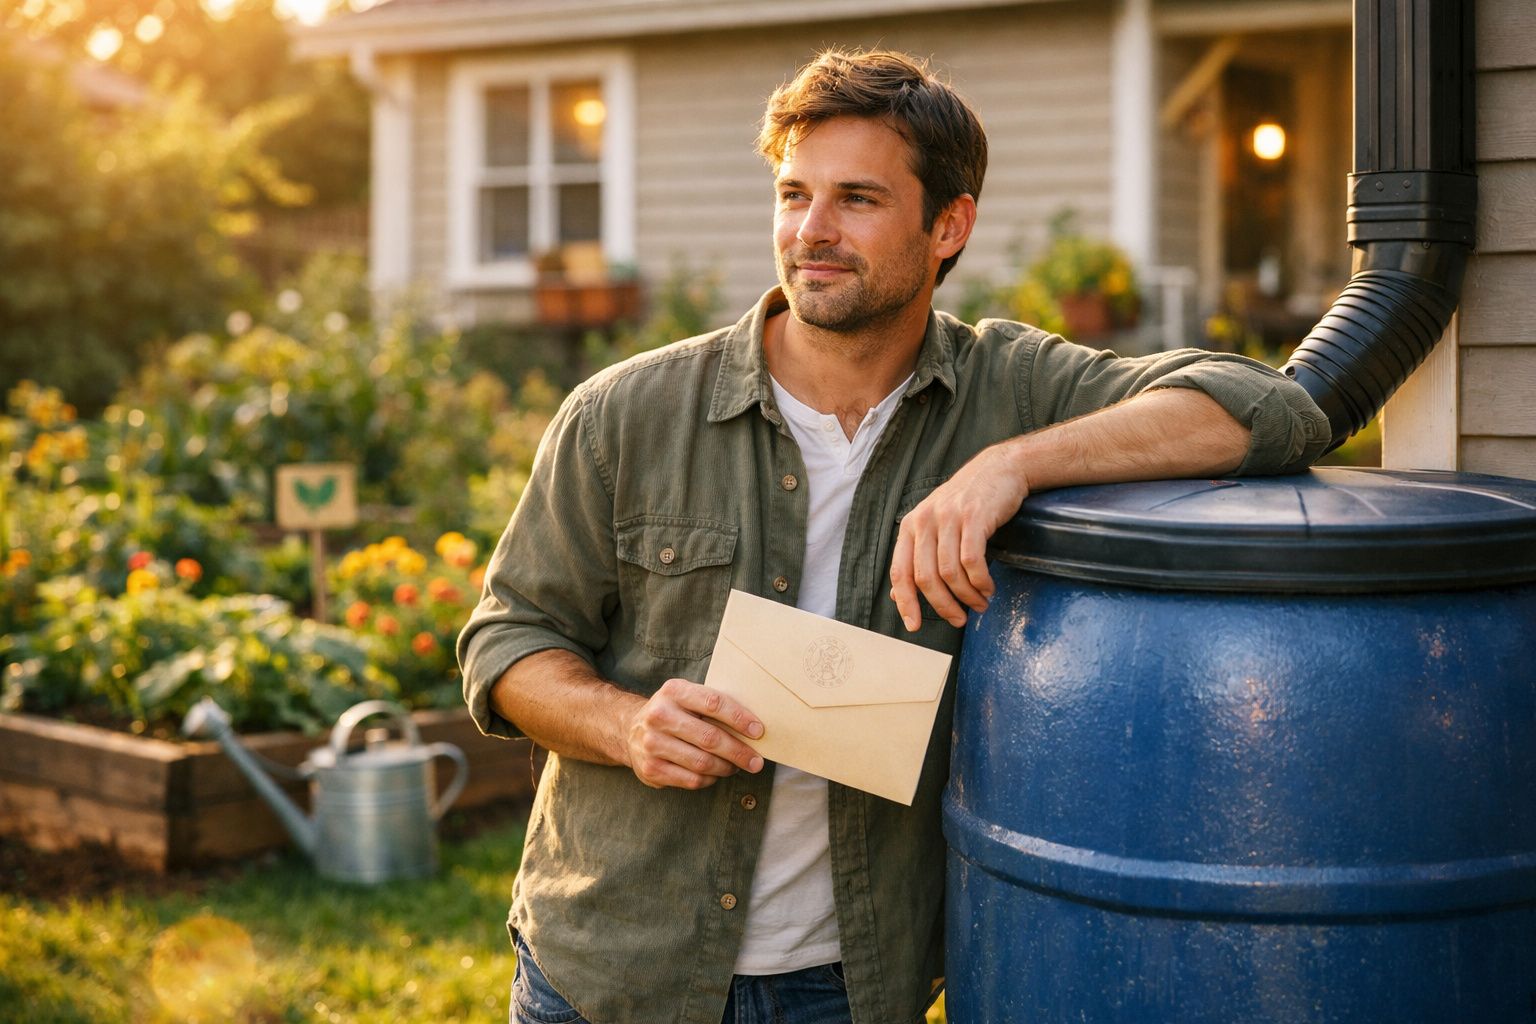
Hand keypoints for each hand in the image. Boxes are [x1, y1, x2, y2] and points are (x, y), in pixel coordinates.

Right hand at [622, 678, 764, 788]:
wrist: (630, 730)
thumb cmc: (672, 713)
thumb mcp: (686, 697)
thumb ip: (713, 705)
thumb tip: (753, 727)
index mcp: (673, 692)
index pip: (713, 703)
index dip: (739, 718)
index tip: (758, 731)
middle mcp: (659, 716)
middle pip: (710, 738)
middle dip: (739, 752)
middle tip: (756, 761)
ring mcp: (652, 744)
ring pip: (702, 763)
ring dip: (726, 767)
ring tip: (736, 767)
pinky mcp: (651, 769)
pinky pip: (691, 779)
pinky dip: (709, 779)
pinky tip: (715, 774)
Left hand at [890, 439, 1029, 629]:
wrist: (999, 469)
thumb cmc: (968, 502)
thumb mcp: (935, 525)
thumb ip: (917, 557)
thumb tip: (896, 594)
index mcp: (911, 526)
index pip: (900, 572)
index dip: (905, 603)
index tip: (914, 626)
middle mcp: (924, 521)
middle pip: (926, 578)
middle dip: (943, 606)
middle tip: (959, 619)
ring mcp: (948, 518)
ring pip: (950, 573)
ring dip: (967, 596)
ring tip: (980, 604)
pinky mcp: (973, 517)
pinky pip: (972, 560)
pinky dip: (980, 581)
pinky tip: (988, 587)